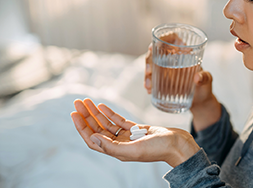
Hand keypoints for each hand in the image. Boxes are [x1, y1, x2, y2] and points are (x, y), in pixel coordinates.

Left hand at [71, 98, 199, 166]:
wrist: (178, 144)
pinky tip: (102, 105)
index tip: (74, 114)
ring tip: (86, 100)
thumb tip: (92, 139)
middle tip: (77, 102)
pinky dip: (110, 112)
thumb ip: (113, 147)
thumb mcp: (135, 150)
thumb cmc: (159, 149)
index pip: (93, 139)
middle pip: (97, 129)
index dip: (82, 127)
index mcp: (117, 151)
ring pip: (106, 123)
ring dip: (96, 112)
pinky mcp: (137, 129)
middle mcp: (120, 144)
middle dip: (86, 116)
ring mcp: (128, 137)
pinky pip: (119, 120)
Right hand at [144, 34, 215, 109]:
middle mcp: (173, 58)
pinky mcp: (162, 80)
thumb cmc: (205, 86)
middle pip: (156, 51)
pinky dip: (148, 83)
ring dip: (147, 74)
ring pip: (151, 65)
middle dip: (149, 60)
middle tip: (149, 71)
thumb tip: (197, 78)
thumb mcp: (208, 80)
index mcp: (184, 52)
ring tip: (148, 86)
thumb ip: (205, 77)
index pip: (172, 38)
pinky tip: (148, 90)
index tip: (155, 44)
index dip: (162, 38)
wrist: (200, 102)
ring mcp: (165, 69)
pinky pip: (151, 78)